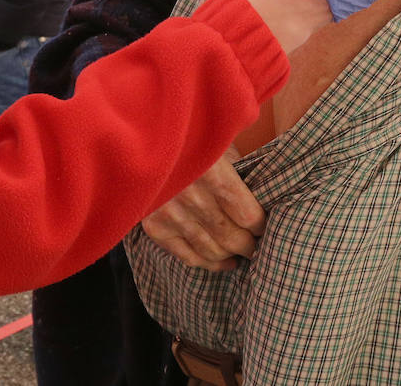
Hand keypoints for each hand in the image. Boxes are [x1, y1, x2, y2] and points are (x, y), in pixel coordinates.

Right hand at [141, 146, 264, 271]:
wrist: (136, 140)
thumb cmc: (184, 136)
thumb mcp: (214, 142)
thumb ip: (236, 165)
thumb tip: (260, 190)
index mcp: (212, 174)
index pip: (249, 216)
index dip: (261, 226)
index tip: (265, 225)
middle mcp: (192, 199)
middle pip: (233, 237)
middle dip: (250, 244)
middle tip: (258, 244)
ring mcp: (171, 216)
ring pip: (213, 250)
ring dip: (232, 254)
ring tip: (243, 252)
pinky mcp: (155, 227)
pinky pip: (188, 256)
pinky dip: (210, 263)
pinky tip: (226, 262)